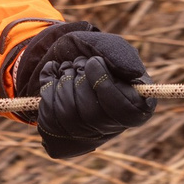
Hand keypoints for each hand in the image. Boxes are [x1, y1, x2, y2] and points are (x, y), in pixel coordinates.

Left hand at [7, 23, 153, 158]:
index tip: (92, 62)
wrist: (64, 57)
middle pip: (92, 115)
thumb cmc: (92, 51)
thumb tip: (134, 74)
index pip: (126, 112)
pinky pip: (49, 119)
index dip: (104, 85)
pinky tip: (53, 80)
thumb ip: (121, 57)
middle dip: (78, 81)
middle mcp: (113, 126)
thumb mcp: (108, 46)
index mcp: (135, 106)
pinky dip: (47, 91)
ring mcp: (86, 135)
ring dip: (63, 83)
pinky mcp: (61, 137)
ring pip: (69, 117)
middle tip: (77, 63)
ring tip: (66, 69)